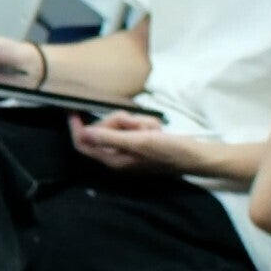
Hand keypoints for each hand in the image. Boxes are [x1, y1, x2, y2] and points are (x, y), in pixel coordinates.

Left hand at [71, 111, 209, 174]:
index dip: (76, 128)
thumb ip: (110, 137)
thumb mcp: (139, 141)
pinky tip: (158, 131)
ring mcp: (129, 150)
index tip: (73, 110)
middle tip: (137, 122)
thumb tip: (85, 133)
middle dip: (120, 121)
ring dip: (137, 122)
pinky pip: (135, 127)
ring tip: (153, 130)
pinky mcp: (141, 144)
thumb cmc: (170, 151)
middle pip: (103, 130)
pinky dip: (145, 125)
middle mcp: (118, 157)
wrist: (197, 156)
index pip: (84, 144)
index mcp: (113, 160)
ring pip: (121, 126)